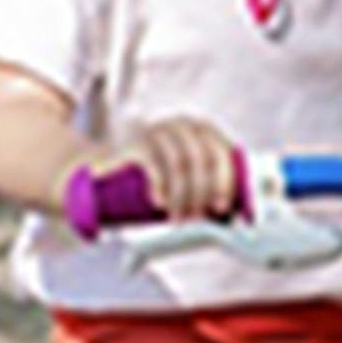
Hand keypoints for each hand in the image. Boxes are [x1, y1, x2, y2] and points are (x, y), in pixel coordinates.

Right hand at [99, 117, 242, 220]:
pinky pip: (154, 163)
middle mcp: (182, 124)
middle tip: (196, 219)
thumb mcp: (185, 172)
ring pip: (180, 165)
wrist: (109, 167)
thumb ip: (208, 184)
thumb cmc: (156, 174)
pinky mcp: (136, 142)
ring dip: (182, 197)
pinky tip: (160, 203)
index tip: (221, 208)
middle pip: (203, 160)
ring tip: (178, 219)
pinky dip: (161, 186)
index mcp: (202, 128)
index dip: (225, 182)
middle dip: (203, 193)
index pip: (222, 153)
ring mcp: (158, 130)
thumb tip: (232, 216)